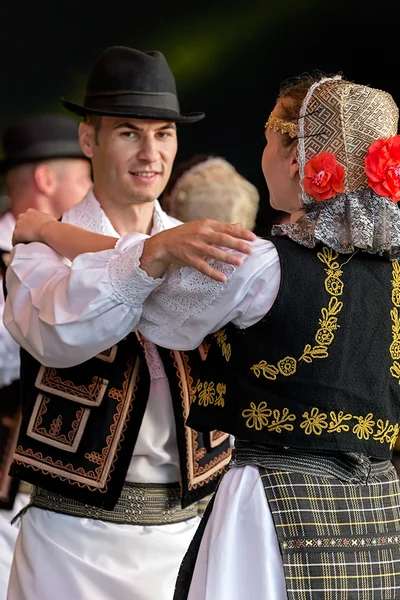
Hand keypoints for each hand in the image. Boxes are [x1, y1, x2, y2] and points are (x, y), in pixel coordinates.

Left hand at [12, 209, 56, 245]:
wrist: (49, 230)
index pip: (27, 219)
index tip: (34, 232)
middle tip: (31, 239)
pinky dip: (19, 245)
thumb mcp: (49, 218)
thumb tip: (48, 222)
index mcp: (30, 212)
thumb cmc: (52, 226)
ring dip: (22, 238)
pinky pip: (15, 241)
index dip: (30, 226)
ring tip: (28, 245)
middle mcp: (22, 216)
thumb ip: (45, 219)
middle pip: (20, 225)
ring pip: (17, 233)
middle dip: (24, 231)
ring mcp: (18, 225)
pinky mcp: (16, 234)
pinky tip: (23, 249)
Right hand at [140, 219, 255, 281]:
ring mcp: (195, 247)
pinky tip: (223, 278)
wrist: (164, 243)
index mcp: (206, 225)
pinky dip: (213, 273)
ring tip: (240, 262)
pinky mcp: (190, 259)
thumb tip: (239, 226)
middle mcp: (201, 235)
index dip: (240, 233)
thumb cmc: (186, 234)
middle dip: (237, 244)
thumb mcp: (202, 226)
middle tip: (250, 250)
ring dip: (227, 257)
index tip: (253, 237)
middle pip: (222, 239)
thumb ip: (221, 228)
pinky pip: (203, 267)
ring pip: (213, 253)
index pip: (226, 228)